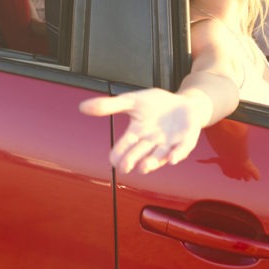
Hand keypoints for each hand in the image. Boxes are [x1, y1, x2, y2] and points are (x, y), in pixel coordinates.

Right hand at [79, 88, 207, 174]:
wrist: (185, 104)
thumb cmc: (156, 104)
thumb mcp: (131, 101)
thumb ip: (109, 106)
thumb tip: (82, 107)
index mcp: (137, 134)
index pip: (124, 146)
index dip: (119, 153)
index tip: (113, 160)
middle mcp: (152, 142)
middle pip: (140, 154)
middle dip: (132, 160)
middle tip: (126, 167)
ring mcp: (169, 143)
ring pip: (159, 156)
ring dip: (152, 162)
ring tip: (144, 166)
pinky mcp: (186, 140)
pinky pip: (181, 149)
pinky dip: (178, 154)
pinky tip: (173, 158)